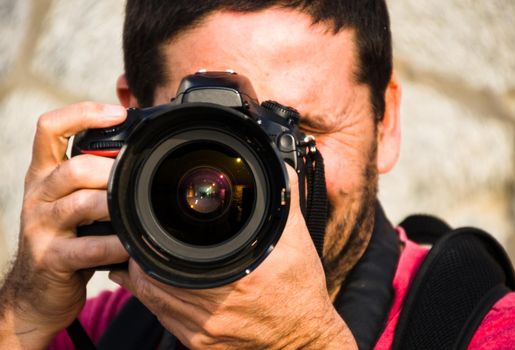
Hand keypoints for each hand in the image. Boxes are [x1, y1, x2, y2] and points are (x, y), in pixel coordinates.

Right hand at [0, 102, 128, 348]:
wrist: (36, 290)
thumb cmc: (66, 237)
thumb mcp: (72, 199)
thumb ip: (93, 176)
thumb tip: (138, 150)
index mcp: (45, 173)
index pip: (50, 128)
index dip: (83, 113)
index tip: (119, 114)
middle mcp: (38, 194)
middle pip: (74, 167)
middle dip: (112, 172)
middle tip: (137, 181)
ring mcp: (41, 226)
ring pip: (81, 203)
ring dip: (116, 206)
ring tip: (138, 211)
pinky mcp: (50, 257)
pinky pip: (89, 247)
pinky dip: (116, 244)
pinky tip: (131, 245)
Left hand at [110, 166, 357, 348]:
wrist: (304, 337)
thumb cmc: (299, 292)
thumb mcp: (297, 241)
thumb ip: (285, 202)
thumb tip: (280, 171)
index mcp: (235, 280)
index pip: (168, 262)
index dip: (149, 244)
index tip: (148, 230)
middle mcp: (214, 310)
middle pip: (152, 282)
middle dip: (141, 258)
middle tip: (143, 241)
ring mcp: (204, 331)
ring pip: (152, 303)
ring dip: (143, 279)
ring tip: (145, 259)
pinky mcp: (200, 344)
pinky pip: (164, 321)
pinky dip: (155, 301)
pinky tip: (158, 287)